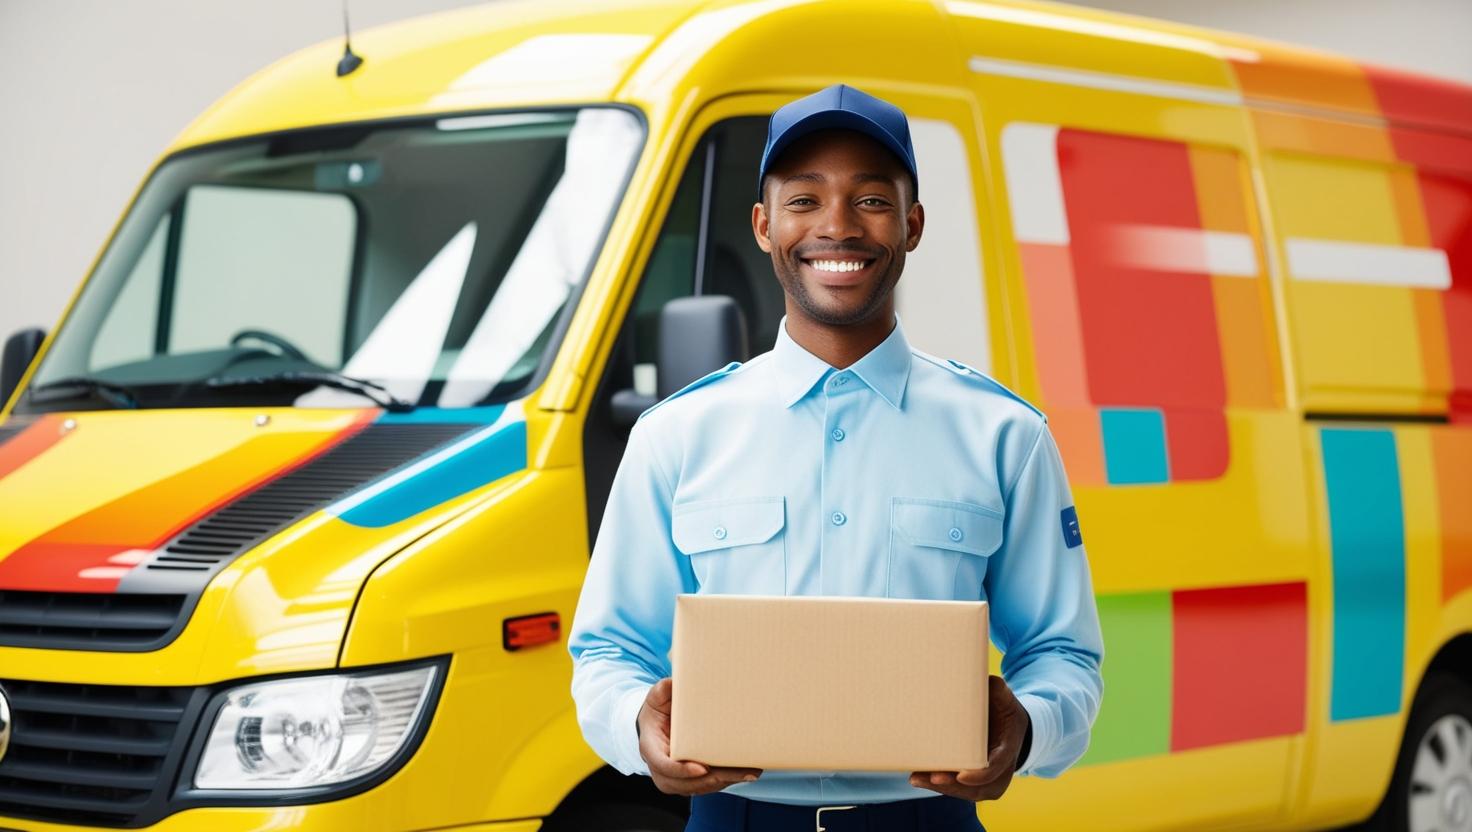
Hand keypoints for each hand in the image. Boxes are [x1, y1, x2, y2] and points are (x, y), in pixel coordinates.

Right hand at [638, 677, 762, 794]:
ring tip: (748, 772)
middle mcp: (661, 770)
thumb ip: (662, 690)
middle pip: (686, 783)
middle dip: (713, 779)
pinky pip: (707, 786)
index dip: (682, 770)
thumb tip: (673, 682)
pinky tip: (745, 773)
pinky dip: (726, 781)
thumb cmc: (658, 712)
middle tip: (737, 772)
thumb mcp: (656, 698)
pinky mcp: (688, 782)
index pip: (664, 765)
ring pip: (700, 787)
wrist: (656, 727)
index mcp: (651, 748)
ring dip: (725, 781)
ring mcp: (675, 779)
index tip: (702, 768)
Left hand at [909, 675, 1029, 801]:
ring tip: (918, 778)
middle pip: (978, 787)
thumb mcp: (1006, 700)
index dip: (980, 774)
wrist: (1009, 730)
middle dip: (954, 785)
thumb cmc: (1004, 712)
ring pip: (966, 792)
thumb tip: (990, 681)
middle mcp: (1001, 770)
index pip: (996, 766)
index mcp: (1008, 748)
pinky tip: (919, 779)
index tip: (962, 775)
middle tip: (933, 777)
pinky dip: (939, 786)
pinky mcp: (976, 783)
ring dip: (942, 788)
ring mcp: (989, 780)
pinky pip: (959, 790)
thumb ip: (999, 691)